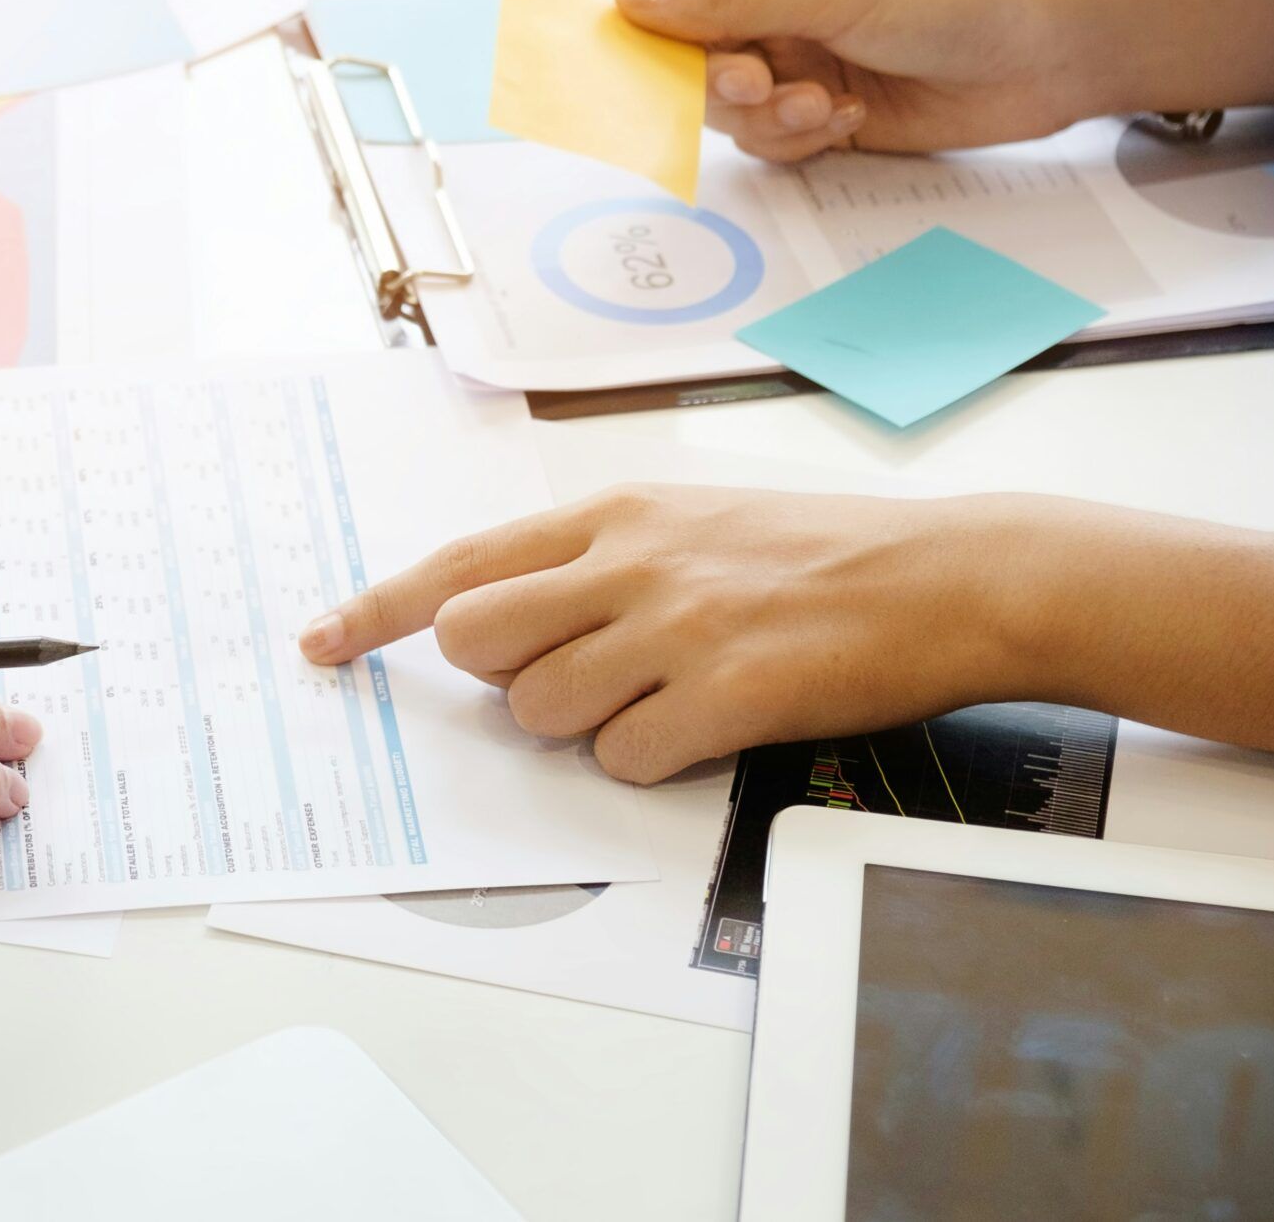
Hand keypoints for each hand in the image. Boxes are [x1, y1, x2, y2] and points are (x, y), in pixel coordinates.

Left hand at [297, 486, 1033, 783]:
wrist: (954, 576)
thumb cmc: (822, 553)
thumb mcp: (692, 520)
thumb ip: (595, 559)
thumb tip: (505, 613)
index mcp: (614, 513)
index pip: (458, 562)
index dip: (376, 610)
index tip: (320, 641)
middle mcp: (630, 561)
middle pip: (477, 641)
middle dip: (502, 678)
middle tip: (578, 676)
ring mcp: (677, 626)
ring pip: (543, 711)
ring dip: (585, 726)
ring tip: (668, 694)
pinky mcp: (728, 692)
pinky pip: (625, 758)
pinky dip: (649, 760)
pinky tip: (707, 726)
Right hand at [610, 0, 1084, 161]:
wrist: (1046, 55)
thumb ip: (727, 1)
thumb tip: (627, 0)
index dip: (646, 29)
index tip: (654, 68)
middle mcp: (767, 0)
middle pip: (681, 57)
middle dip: (718, 82)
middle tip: (764, 84)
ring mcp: (791, 57)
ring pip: (721, 109)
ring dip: (766, 117)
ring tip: (824, 104)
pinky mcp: (816, 110)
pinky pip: (764, 141)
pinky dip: (796, 139)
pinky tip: (849, 118)